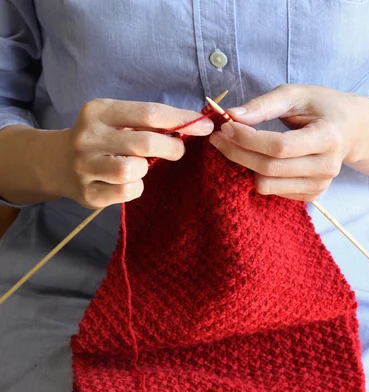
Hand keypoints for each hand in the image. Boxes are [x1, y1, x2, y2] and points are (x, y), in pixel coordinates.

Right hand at [48, 99, 213, 207]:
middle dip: (171, 147)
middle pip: (144, 143)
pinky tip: (128, 182)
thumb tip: (192, 125)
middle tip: (179, 151)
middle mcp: (88, 137)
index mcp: (97, 111)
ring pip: (132, 171)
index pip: (148, 112)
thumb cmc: (99, 138)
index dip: (180, 119)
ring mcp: (85, 167)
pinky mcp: (88, 194)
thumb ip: (146, 121)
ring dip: (146, 170)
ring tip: (140, 167)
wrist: (55, 162)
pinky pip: (126, 193)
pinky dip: (135, 188)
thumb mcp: (114, 119)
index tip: (204, 125)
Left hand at [209, 84, 368, 201]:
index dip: (247, 139)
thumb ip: (264, 104)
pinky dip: (257, 175)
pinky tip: (255, 159)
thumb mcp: (297, 94)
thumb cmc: (323, 107)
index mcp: (328, 138)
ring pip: (266, 185)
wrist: (352, 130)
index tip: (226, 126)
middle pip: (268, 169)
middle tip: (219, 137)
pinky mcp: (311, 196)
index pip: (278, 146)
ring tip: (235, 146)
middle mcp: (327, 167)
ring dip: (244, 165)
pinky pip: (272, 192)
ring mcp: (319, 186)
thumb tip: (232, 116)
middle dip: (237, 152)